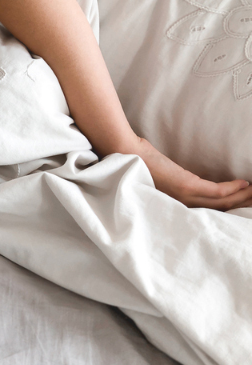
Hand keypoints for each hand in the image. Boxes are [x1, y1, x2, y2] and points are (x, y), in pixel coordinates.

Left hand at [129, 136, 251, 209]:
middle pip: (219, 210)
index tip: (242, 205)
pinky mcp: (186, 186)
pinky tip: (243, 183)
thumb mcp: (159, 177)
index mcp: (174, 205)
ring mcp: (183, 197)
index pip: (206, 213)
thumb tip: (188, 180)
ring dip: (243, 197)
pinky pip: (217, 191)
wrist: (124, 152)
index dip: (226, 209)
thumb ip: (175, 182)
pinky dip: (233, 188)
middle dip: (241, 205)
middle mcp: (179, 205)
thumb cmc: (138, 162)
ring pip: (222, 202)